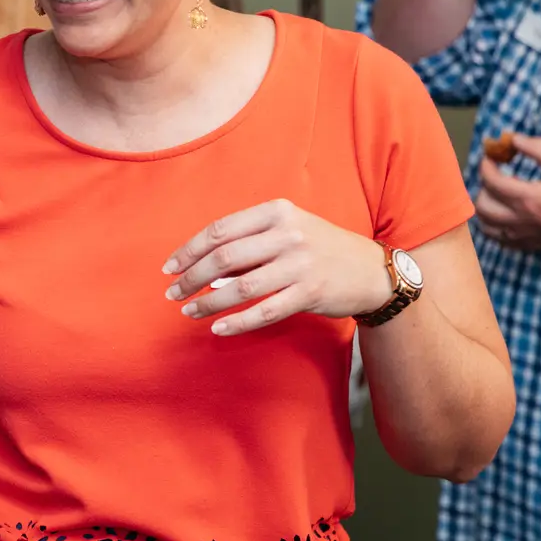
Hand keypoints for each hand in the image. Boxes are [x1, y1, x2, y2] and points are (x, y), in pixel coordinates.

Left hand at [162, 199, 393, 335]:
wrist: (371, 270)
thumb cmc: (319, 248)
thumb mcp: (289, 228)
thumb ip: (251, 240)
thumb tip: (203, 266)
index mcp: (278, 212)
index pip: (220, 230)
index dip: (189, 250)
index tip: (169, 267)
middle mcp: (288, 234)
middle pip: (224, 258)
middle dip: (191, 277)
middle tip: (173, 293)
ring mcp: (300, 265)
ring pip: (240, 288)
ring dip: (208, 302)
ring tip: (189, 311)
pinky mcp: (309, 293)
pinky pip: (263, 312)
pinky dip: (236, 322)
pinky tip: (218, 328)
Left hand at [476, 134, 540, 257]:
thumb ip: (538, 148)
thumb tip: (514, 139)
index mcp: (527, 199)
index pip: (490, 181)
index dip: (486, 165)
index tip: (490, 157)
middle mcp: (520, 221)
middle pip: (482, 205)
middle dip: (483, 186)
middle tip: (495, 176)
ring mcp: (523, 237)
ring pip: (486, 226)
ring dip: (485, 208)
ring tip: (496, 196)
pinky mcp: (531, 247)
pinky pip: (499, 240)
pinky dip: (493, 227)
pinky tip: (504, 216)